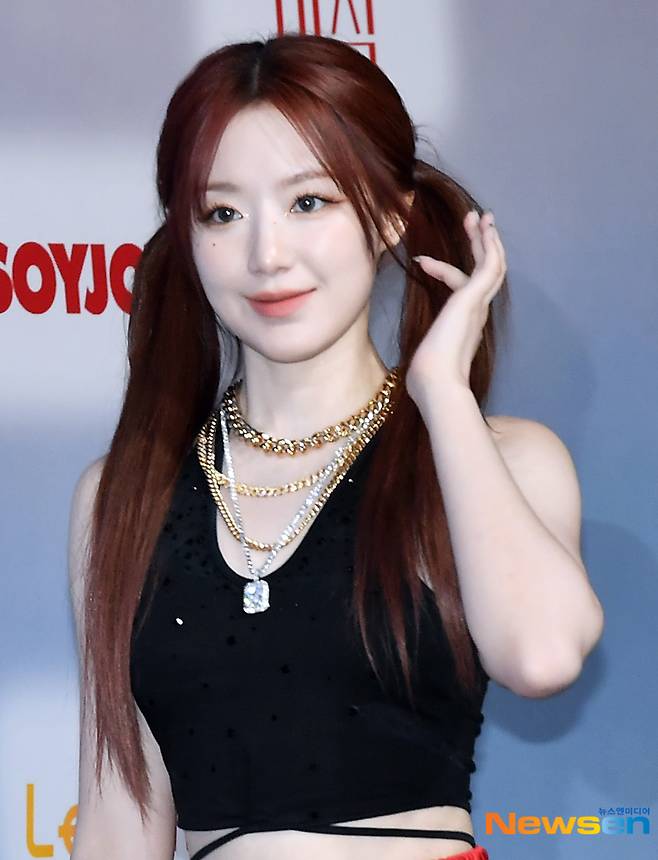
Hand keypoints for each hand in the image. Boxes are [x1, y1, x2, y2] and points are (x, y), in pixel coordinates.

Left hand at [405, 209, 506, 402]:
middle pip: (487, 273)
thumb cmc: (426, 379)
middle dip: (481, 246)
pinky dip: (487, 245)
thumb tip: (415, 372)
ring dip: (486, 239)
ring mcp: (478, 305)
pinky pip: (489, 265)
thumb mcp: (424, 363)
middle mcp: (477, 314)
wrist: (436, 383)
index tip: (419, 260)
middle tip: (477, 222)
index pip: (463, 291)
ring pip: (493, 265)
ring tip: (479, 216)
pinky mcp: (475, 298)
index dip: (444, 270)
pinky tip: (481, 227)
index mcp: (466, 326)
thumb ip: (425, 360)